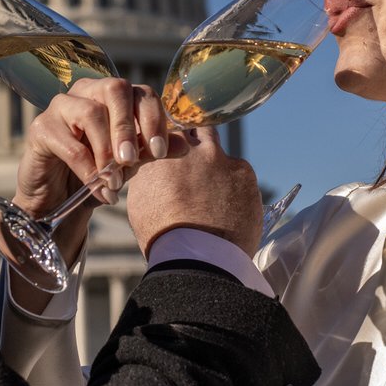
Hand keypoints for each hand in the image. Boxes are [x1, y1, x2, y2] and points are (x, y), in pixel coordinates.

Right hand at [12, 77, 182, 255]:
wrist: (60, 197)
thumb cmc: (97, 170)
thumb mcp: (131, 161)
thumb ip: (153, 149)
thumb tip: (187, 143)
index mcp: (113, 95)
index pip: (141, 93)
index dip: (153, 120)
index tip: (159, 152)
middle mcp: (86, 91)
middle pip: (115, 89)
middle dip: (128, 127)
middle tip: (132, 160)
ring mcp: (60, 106)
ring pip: (90, 113)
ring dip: (106, 151)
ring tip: (113, 181)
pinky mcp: (40, 128)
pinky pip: (68, 142)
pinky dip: (87, 168)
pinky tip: (97, 188)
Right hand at [126, 128, 262, 255]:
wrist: (197, 256)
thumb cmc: (163, 235)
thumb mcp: (141, 200)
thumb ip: (152, 176)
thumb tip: (159, 172)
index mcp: (161, 152)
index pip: (169, 132)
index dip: (174, 141)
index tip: (176, 153)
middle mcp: (190, 147)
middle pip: (198, 129)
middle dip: (198, 141)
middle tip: (198, 163)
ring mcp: (220, 157)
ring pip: (220, 151)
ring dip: (218, 165)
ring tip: (215, 193)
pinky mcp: (244, 173)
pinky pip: (241, 174)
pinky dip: (236, 186)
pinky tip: (231, 207)